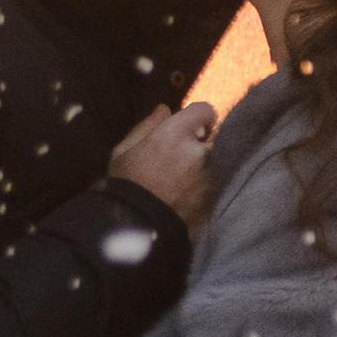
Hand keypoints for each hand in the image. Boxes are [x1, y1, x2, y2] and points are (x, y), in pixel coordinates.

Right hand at [110, 100, 219, 226]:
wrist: (139, 226)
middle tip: (173, 159)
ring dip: (196, 166)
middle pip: (207, 139)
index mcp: (177, 133)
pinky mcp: (212, 197)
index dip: (197, 117)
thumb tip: (165, 109)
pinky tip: (179, 196)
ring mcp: (208, 176)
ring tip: (173, 182)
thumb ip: (147, 126)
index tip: (186, 127)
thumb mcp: (125, 149)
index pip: (205, 110)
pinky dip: (197, 186)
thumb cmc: (126, 183)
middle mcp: (199, 150)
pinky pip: (207, 184)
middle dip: (195, 144)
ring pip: (208, 162)